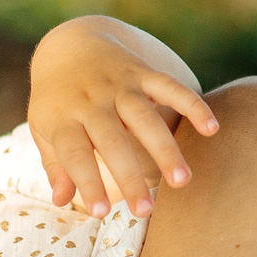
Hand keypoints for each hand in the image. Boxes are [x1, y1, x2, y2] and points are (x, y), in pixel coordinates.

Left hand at [29, 17, 218, 215]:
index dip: (87, 183)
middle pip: (112, 142)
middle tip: (145, 211)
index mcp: (63, 118)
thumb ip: (55, 165)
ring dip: (165, 150)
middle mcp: (91, 101)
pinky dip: (192, 105)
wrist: (71, 43)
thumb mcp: (44, 128)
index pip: (74, 155)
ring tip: (182, 181)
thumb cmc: (57, 98)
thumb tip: (61, 201)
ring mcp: (119, 85)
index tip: (101, 213)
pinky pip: (170, 87)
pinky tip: (212, 128)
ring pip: (145, 118)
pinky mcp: (142, 72)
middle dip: (129, 177)